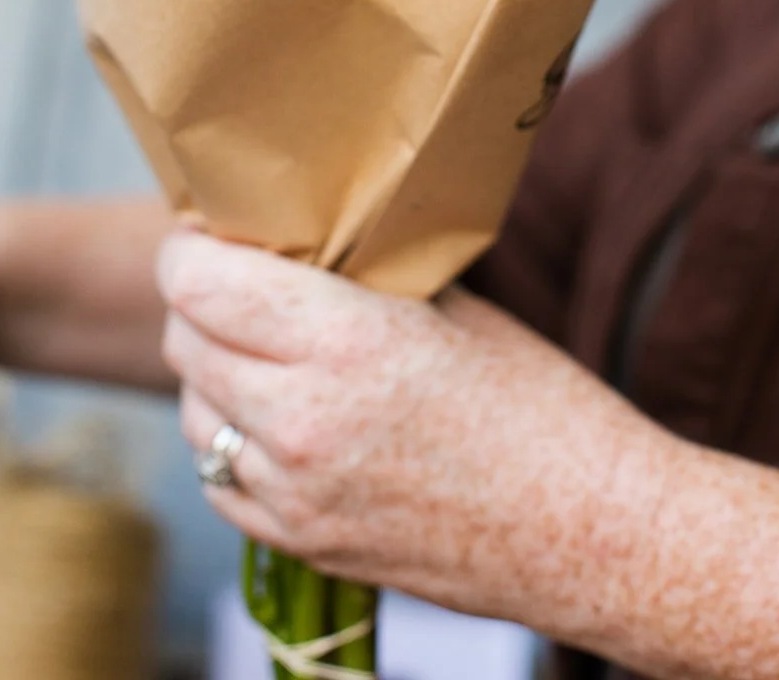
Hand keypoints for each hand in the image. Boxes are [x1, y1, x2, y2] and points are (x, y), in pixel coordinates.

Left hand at [158, 231, 667, 635]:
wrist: (593, 534)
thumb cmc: (539, 406)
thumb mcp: (452, 306)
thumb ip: (361, 273)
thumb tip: (296, 238)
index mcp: (345, 343)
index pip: (198, 283)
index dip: (191, 249)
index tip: (209, 234)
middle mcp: (303, 421)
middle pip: (186, 340)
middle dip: (202, 301)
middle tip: (240, 281)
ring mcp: (296, 494)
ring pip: (192, 414)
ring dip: (212, 373)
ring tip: (260, 350)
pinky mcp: (303, 545)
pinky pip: (220, 481)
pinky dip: (232, 442)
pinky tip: (276, 418)